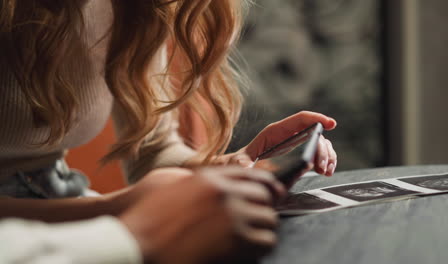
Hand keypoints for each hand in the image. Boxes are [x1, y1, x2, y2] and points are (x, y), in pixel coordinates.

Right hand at [119, 166, 284, 263]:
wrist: (135, 244)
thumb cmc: (147, 218)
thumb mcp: (171, 186)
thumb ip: (200, 182)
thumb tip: (223, 185)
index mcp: (209, 178)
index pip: (251, 173)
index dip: (265, 183)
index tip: (273, 192)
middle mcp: (225, 192)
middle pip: (264, 195)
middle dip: (263, 208)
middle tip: (257, 220)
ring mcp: (232, 215)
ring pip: (269, 219)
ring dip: (262, 229)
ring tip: (250, 238)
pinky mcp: (236, 240)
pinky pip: (266, 241)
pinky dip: (260, 247)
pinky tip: (247, 251)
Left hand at [219, 111, 337, 175]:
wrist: (242, 167)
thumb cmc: (241, 161)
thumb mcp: (239, 161)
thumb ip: (242, 162)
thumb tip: (244, 166)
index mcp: (276, 131)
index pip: (301, 118)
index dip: (317, 118)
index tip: (330, 123)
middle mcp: (290, 134)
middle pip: (314, 134)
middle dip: (322, 149)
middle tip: (322, 166)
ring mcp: (297, 143)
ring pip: (321, 144)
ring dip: (327, 156)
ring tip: (326, 171)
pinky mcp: (301, 153)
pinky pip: (320, 153)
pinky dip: (327, 161)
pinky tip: (327, 171)